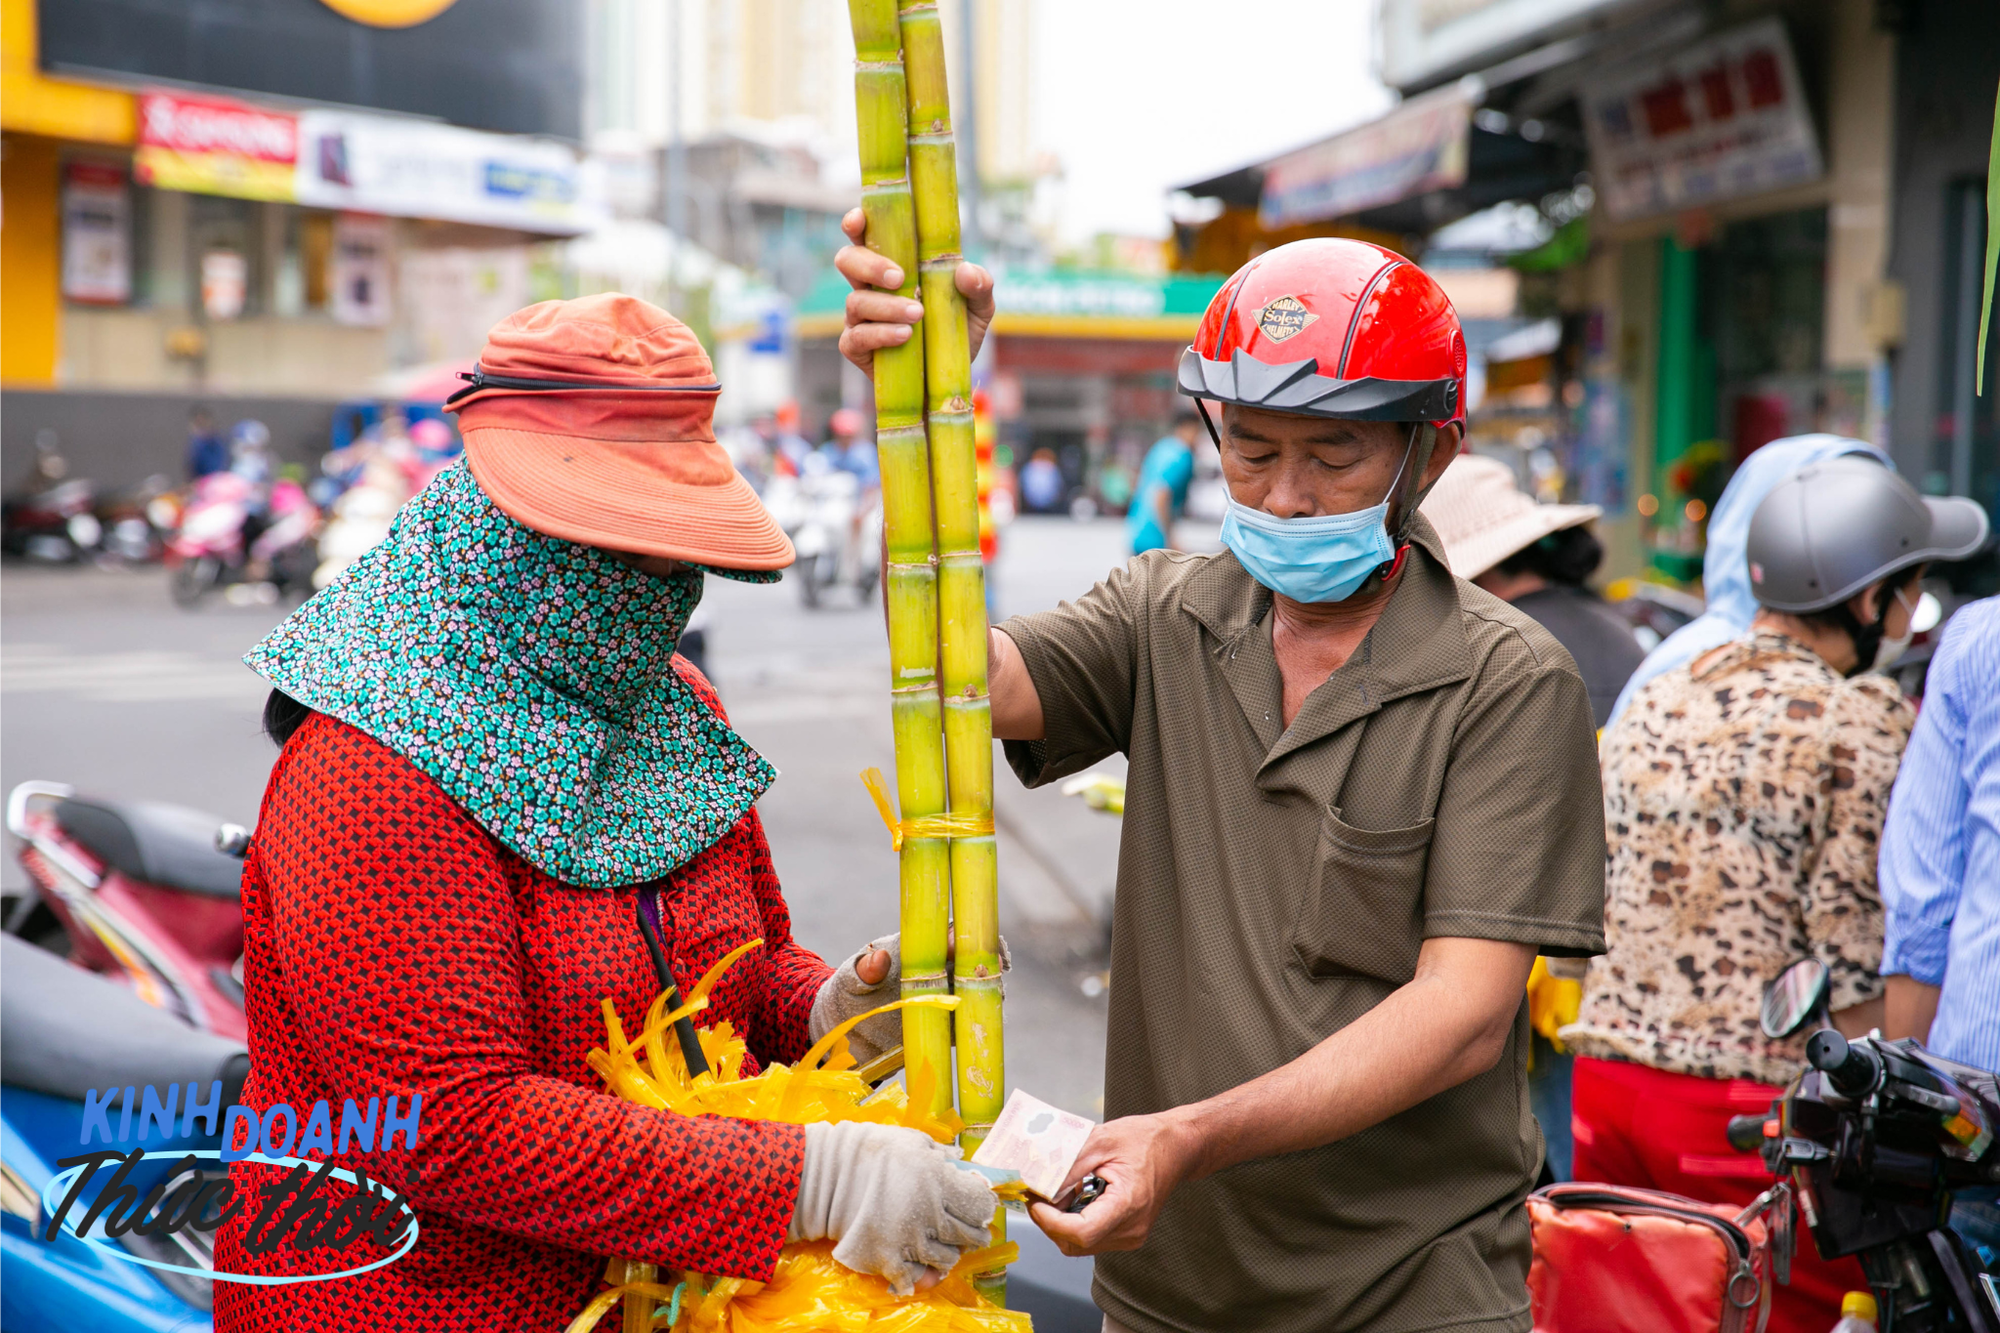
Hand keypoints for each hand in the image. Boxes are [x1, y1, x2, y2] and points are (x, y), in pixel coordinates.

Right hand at [789, 1121, 996, 1294]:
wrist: (823, 1176)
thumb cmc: (867, 1151)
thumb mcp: (910, 1140)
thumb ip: (940, 1152)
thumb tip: (961, 1163)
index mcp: (939, 1180)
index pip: (981, 1205)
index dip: (983, 1206)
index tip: (978, 1206)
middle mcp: (930, 1213)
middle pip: (970, 1235)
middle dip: (971, 1233)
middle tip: (962, 1228)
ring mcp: (910, 1241)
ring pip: (947, 1259)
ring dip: (947, 1252)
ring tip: (935, 1241)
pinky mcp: (889, 1261)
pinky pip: (917, 1278)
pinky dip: (918, 1274)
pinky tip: (914, 1261)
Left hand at [810, 932, 1010, 1064]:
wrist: (846, 1031)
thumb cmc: (849, 992)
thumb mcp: (850, 979)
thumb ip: (864, 969)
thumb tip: (879, 958)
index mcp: (919, 950)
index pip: (948, 934)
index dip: (960, 934)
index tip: (960, 943)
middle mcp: (940, 970)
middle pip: (974, 959)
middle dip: (988, 962)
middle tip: (995, 968)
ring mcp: (946, 998)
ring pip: (979, 990)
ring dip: (988, 992)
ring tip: (987, 1000)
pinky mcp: (947, 1027)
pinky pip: (970, 1024)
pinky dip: (979, 1025)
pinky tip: (980, 1029)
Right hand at [835, 208, 994, 376]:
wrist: (947, 381)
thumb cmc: (957, 335)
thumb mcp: (980, 309)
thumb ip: (980, 286)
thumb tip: (965, 271)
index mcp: (892, 265)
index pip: (866, 236)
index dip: (856, 224)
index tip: (860, 220)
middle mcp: (870, 287)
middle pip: (847, 260)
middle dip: (869, 264)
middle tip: (899, 278)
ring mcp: (859, 318)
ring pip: (855, 301)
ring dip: (886, 306)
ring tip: (917, 315)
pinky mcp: (856, 347)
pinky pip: (857, 337)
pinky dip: (880, 334)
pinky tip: (904, 336)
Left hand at [1027, 1111, 1199, 1256]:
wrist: (1176, 1147)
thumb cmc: (1145, 1139)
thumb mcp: (1100, 1141)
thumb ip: (1067, 1166)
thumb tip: (1037, 1184)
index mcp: (1128, 1204)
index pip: (1081, 1232)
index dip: (1050, 1221)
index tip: (1034, 1200)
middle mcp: (1131, 1228)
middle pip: (1075, 1243)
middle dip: (1049, 1221)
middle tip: (1036, 1192)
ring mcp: (1130, 1235)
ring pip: (1080, 1244)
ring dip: (1060, 1221)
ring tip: (1058, 1190)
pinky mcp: (1126, 1234)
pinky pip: (1090, 1237)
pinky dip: (1073, 1221)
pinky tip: (1074, 1196)